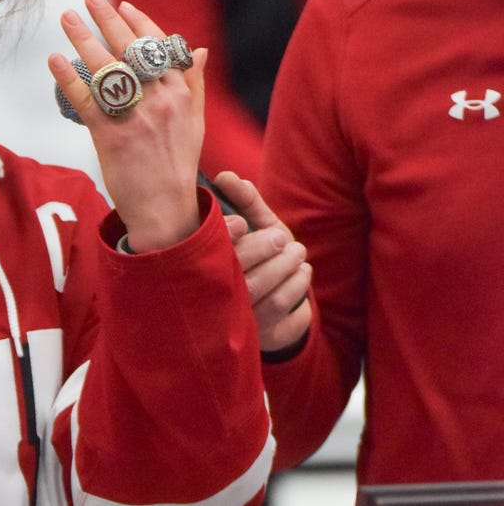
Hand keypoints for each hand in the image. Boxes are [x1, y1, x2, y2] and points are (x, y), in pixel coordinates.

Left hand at [48, 0, 203, 251]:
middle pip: (130, 49)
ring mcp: (134, 116)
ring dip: (84, 38)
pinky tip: (55, 59)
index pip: (158, 46)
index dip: (138, 22)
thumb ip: (194, 84)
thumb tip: (199, 50)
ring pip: (107, 67)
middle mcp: (159, 99)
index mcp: (180, 93)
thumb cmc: (177, 164)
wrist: (165, 209)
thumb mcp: (194, 122)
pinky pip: (87, 99)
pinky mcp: (110, 135)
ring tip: (66, 17)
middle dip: (107, 19)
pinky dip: (69, 77)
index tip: (121, 5)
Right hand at [216, 170, 312, 352]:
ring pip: (266, 295)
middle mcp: (217, 294)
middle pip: (242, 273)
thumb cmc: (260, 257)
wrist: (275, 308)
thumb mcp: (255, 226)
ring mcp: (239, 318)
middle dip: (269, 252)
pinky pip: (283, 313)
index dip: (223, 237)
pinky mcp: (261, 335)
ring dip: (289, 271)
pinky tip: (302, 277)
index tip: (240, 224)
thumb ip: (245, 201)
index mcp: (208, 265)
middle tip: (286, 240)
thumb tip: (226, 176)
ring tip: (298, 256)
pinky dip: (298, 292)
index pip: (210, 252)